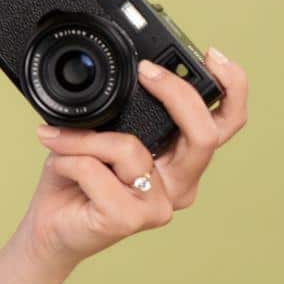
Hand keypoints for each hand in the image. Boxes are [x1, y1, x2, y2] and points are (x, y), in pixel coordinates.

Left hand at [16, 46, 249, 276]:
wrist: (51, 228)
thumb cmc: (76, 179)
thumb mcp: (105, 132)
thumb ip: (126, 111)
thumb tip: (131, 71)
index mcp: (180, 159)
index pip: (226, 124)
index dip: (232, 88)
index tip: (213, 55)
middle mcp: (180, 183)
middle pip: (205, 134)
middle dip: (176, 93)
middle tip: (146, 72)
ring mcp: (158, 204)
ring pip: (130, 147)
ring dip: (84, 137)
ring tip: (58, 139)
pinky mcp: (130, 219)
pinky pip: (95, 170)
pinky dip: (68, 158)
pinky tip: (59, 166)